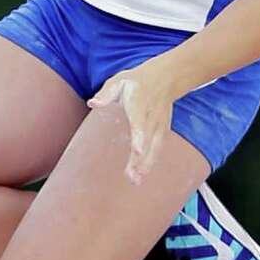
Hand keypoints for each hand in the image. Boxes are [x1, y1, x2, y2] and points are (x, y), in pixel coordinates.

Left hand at [87, 61, 174, 185]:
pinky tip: (142, 175)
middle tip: (132, 176)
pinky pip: (158, 149)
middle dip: (141, 159)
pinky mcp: (163, 131)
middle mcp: (152, 117)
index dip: (140, 137)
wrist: (166, 78)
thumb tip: (93, 103)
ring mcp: (159, 125)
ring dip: (146, 165)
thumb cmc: (137, 82)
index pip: (140, 122)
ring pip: (155, 148)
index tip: (138, 150)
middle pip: (148, 141)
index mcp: (139, 104)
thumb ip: (107, 93)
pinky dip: (151, 162)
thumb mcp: (120, 80)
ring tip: (135, 180)